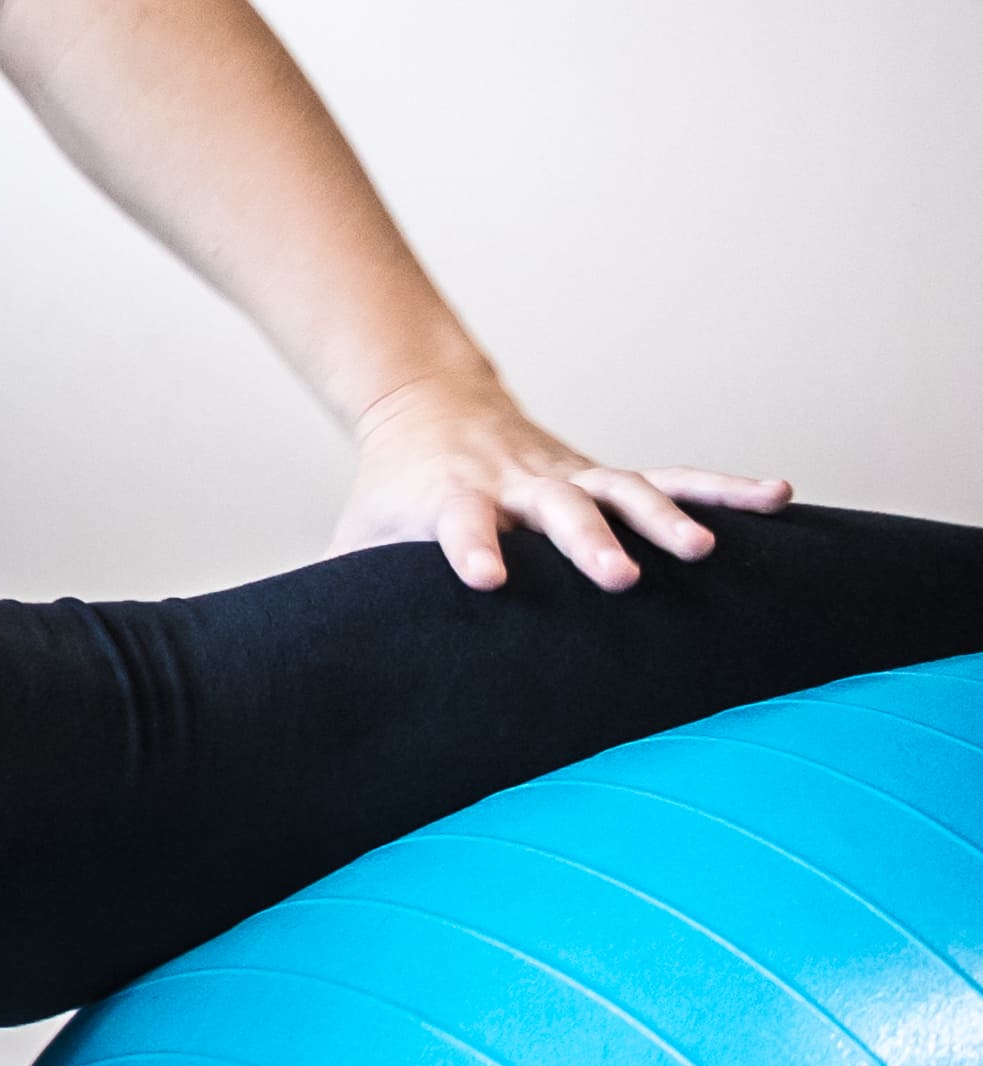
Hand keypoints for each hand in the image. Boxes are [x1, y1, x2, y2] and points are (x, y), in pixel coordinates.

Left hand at [334, 373, 793, 597]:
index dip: (472, 548)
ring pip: (622, 491)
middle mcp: (516, 483)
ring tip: (706, 551)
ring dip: (665, 518)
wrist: (425, 402)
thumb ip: (334, 595)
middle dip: (588, 541)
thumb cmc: (391, 491)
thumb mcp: (356, 535)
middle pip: (556, 509)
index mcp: (449, 498)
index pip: (459, 524)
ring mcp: (566, 475)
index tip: (485, 578)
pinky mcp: (604, 473)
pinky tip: (779, 497)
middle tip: (620, 578)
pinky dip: (723, 489)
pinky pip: (671, 478)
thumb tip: (285, 663)